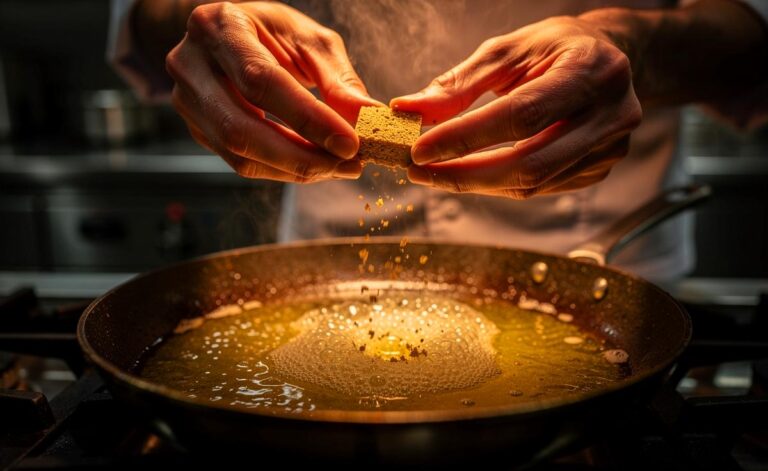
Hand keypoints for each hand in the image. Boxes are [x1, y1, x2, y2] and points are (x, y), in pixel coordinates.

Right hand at [166, 2, 379, 181]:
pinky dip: (283, 171)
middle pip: (242, 130)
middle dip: (301, 157)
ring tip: (339, 167)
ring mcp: (186, 102)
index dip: (307, 118)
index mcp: (218, 27)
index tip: (349, 143)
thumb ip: (338, 79)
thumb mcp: (310, 41)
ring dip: (295, 170)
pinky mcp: (197, 130)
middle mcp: (190, 65)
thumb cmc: (273, 33)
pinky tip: (314, 165)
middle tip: (349, 165)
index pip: (261, 81)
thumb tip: (369, 117)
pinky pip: (241, 163)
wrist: (231, 37)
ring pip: (240, 155)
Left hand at [391, 15, 641, 198]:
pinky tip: (473, 173)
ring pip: (532, 184)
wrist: (608, 58)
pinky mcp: (598, 170)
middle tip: (420, 173)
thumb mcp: (507, 51)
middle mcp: (609, 115)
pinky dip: (500, 184)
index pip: (521, 116)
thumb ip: (460, 83)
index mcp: (590, 71)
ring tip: (435, 174)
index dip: (466, 137)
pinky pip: (540, 188)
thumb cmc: (553, 48)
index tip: (419, 150)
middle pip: (529, 164)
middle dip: (466, 174)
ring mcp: (609, 149)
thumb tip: (408, 109)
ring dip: (477, 184)